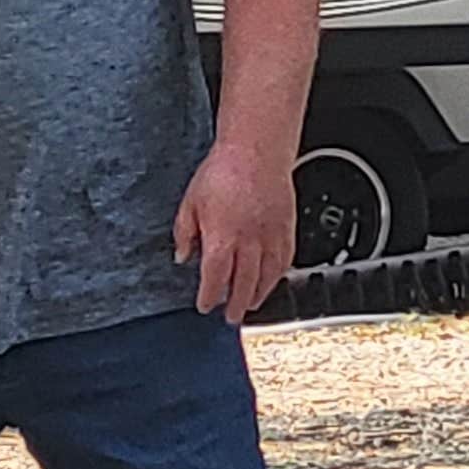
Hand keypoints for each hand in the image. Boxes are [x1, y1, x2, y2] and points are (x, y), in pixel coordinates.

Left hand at [173, 136, 296, 321]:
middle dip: (235, 306)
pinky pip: (285, 262)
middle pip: (242, 286)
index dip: (209, 297)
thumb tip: (182, 256)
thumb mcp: (191, 202)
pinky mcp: (286, 230)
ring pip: (267, 278)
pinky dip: (278, 277)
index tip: (205, 305)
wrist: (256, 151)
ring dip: (258, 296)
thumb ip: (184, 232)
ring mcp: (270, 238)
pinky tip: (272, 281)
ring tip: (250, 304)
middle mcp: (248, 243)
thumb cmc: (223, 171)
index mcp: (221, 238)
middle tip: (230, 317)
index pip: (214, 279)